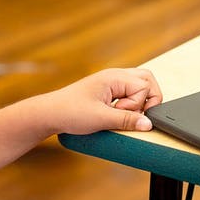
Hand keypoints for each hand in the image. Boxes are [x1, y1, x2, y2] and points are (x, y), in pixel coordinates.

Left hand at [44, 68, 162, 135]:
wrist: (50, 114)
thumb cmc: (70, 111)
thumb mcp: (101, 119)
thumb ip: (127, 120)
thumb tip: (148, 123)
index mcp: (114, 77)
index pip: (145, 86)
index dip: (138, 104)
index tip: (121, 112)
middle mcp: (115, 76)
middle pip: (147, 79)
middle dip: (148, 98)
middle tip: (135, 113)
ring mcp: (112, 82)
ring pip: (139, 85)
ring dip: (138, 101)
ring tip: (124, 113)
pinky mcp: (108, 90)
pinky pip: (129, 92)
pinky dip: (130, 102)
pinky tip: (119, 112)